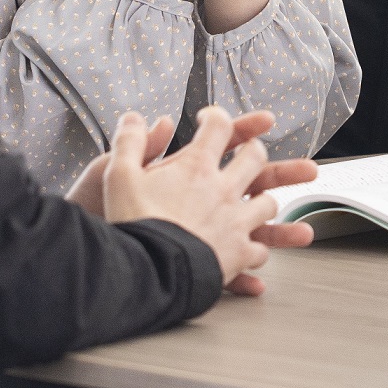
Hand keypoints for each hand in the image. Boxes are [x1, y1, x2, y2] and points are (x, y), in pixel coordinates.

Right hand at [87, 106, 318, 295]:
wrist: (149, 271)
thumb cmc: (134, 223)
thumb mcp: (118, 175)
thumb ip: (129, 142)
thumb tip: (132, 117)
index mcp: (197, 167)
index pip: (219, 126)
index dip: (215, 117)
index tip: (209, 118)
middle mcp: (224, 190)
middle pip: (256, 158)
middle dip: (254, 150)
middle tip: (249, 152)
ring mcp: (237, 222)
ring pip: (268, 203)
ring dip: (264, 201)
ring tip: (258, 204)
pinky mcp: (239, 254)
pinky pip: (260, 250)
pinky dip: (256, 251)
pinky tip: (252, 253)